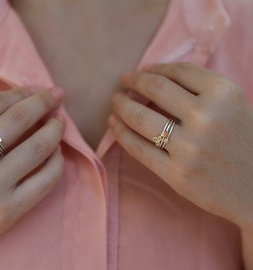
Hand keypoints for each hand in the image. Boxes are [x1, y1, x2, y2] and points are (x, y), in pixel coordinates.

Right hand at [0, 87, 64, 268]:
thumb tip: (23, 101)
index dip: (23, 92)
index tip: (37, 90)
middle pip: (21, 118)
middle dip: (45, 101)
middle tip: (57, 95)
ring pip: (39, 147)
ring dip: (56, 129)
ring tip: (60, 122)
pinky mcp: (9, 210)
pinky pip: (46, 179)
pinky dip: (57, 161)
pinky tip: (57, 152)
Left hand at [109, 62, 252, 228]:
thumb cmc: (246, 142)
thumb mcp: (234, 105)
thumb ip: (200, 89)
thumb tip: (154, 76)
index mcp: (224, 93)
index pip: (178, 71)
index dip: (155, 68)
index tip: (143, 70)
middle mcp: (206, 117)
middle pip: (155, 89)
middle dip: (134, 81)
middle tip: (123, 81)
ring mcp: (189, 148)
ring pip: (140, 118)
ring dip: (121, 106)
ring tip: (115, 102)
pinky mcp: (177, 175)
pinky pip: (138, 148)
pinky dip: (121, 134)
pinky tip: (114, 125)